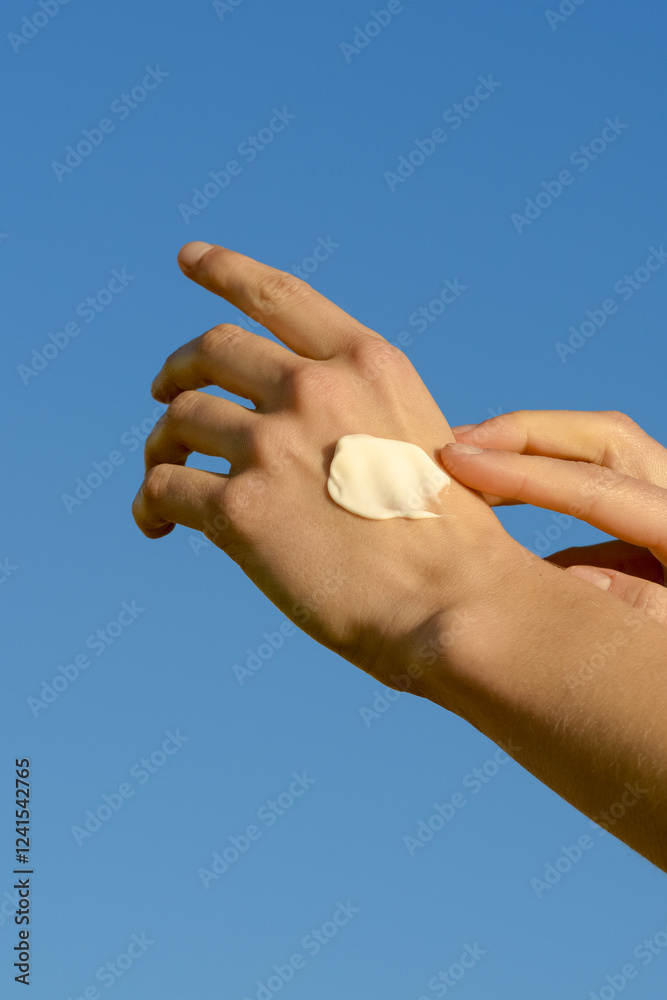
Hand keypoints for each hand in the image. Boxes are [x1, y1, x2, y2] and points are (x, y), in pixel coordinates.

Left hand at [132, 242, 517, 689]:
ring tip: (164, 472)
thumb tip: (284, 419)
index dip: (227, 270)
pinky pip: (164, 487)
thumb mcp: (420, 437)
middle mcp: (315, 388)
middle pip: (211, 351)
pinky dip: (150, 502)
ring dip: (160, 444)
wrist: (456, 604)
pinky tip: (155, 524)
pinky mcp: (241, 508)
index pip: (279, 296)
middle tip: (165, 394)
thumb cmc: (448, 539)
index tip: (189, 258)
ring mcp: (274, 444)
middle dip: (178, 370)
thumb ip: (357, 410)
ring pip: (179, 418)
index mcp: (366, 363)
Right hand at [440, 409, 666, 621]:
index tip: (456, 464)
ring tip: (467, 466)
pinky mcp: (654, 525)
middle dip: (524, 435)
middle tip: (455, 447)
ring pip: (600, 455)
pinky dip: (548, 493)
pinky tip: (496, 505)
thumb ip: (610, 601)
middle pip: (604, 439)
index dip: (522, 473)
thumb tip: (551, 566)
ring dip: (531, 454)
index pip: (598, 487)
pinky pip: (598, 496)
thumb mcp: (659, 639)